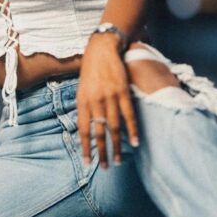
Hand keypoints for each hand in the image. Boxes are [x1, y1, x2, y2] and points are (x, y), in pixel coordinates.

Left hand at [77, 33, 139, 169]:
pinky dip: (132, 130)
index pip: (83, 130)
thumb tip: (87, 127)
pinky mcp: (123, 92)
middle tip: (104, 167)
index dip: (85, 147)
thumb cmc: (90, 70)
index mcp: (82, 102)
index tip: (88, 162)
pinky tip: (134, 142)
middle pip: (99, 132)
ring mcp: (110, 97)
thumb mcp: (81, 88)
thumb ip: (84, 107)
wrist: (102, 49)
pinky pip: (129, 115)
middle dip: (101, 152)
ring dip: (116, 146)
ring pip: (114, 127)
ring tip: (118, 160)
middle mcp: (95, 101)